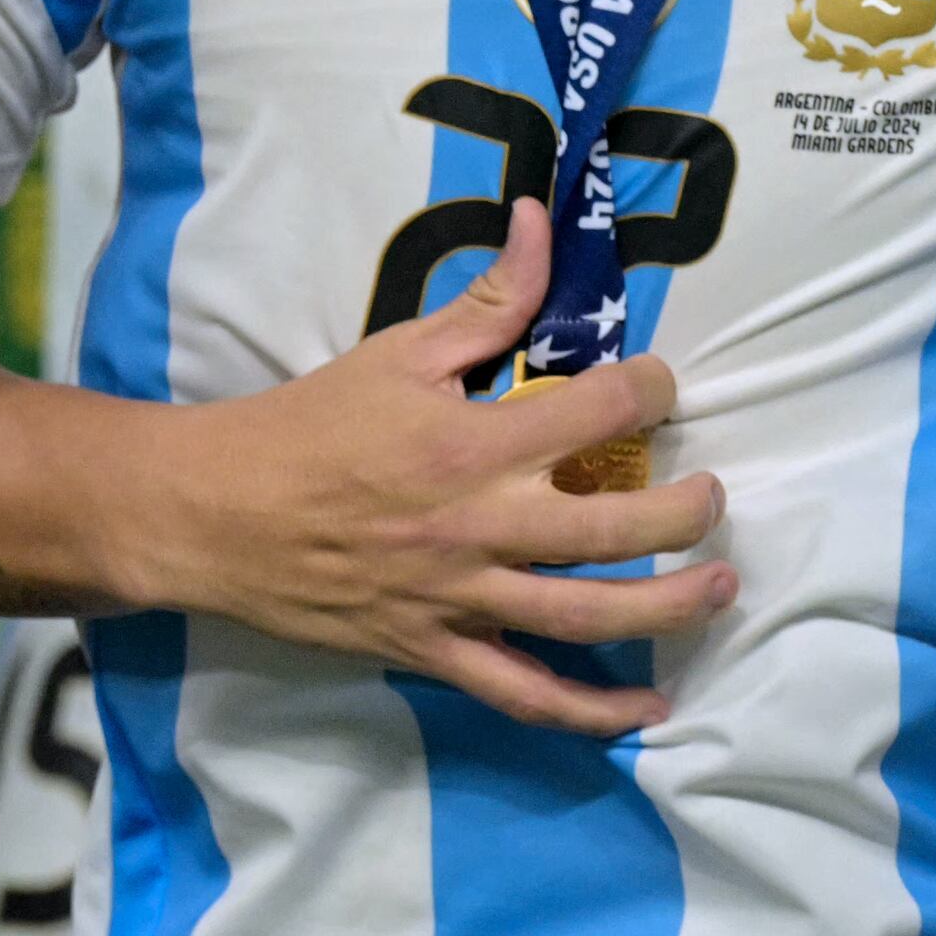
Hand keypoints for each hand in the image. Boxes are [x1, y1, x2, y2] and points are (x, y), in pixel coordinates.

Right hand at [130, 202, 733, 732]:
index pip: (599, 411)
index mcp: (472, 442)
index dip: (651, 390)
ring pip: (591, 615)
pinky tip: (652, 704)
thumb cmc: (308, 425)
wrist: (217, 511)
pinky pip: (530, 695)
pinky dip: (596, 712)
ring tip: (718, 588)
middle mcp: (481, 526)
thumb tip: (542, 223)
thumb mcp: (397, 352)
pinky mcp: (440, 651)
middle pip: (620, 528)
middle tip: (713, 495)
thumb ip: (486, 301)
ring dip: (671, 606)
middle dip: (688, 511)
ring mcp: (463, 598)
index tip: (660, 385)